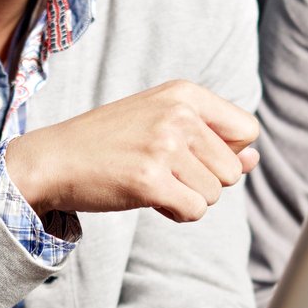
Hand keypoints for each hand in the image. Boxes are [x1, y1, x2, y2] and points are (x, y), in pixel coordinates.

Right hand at [3, 79, 257, 222]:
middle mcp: (178, 115)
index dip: (228, 152)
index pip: (247, 129)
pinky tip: (149, 197)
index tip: (194, 155)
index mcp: (185, 93)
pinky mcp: (150, 180)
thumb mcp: (162, 123)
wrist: (53, 159)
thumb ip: (212, 139)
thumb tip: (253, 159)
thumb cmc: (109, 142)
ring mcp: (164, 146)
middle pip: (233, 169)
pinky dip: (176, 213)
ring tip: (152, 181)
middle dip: (206, 181)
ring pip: (215, 193)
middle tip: (165, 171)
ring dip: (188, 198)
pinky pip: (194, 211)